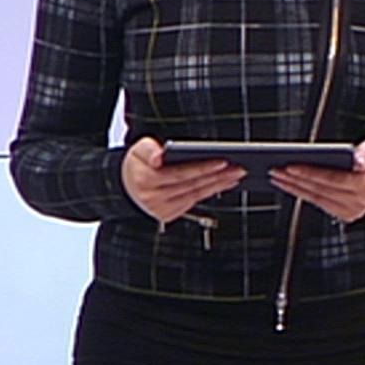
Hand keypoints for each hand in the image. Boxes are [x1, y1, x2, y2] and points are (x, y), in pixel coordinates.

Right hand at [120, 136, 241, 224]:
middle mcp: (152, 198)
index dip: (202, 168)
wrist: (125, 185)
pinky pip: (193, 202)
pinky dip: (209, 192)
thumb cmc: (137, 163)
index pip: (180, 173)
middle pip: (192, 185)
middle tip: (239, 168)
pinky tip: (223, 184)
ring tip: (236, 175)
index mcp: (145, 180)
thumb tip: (159, 156)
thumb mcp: (138, 149)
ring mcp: (160, 209)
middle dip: (218, 176)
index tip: (223, 162)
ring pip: (196, 195)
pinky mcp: (167, 215)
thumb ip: (149, 149)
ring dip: (218, 185)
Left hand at [270, 138, 364, 223]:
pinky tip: (289, 185)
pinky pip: (319, 203)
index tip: (290, 166)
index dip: (310, 173)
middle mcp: (358, 203)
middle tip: (274, 169)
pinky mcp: (345, 215)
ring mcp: (351, 212)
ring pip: (316, 199)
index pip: (332, 179)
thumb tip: (357, 161)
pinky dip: (303, 194)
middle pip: (320, 190)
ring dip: (294, 188)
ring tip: (276, 177)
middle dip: (295, 180)